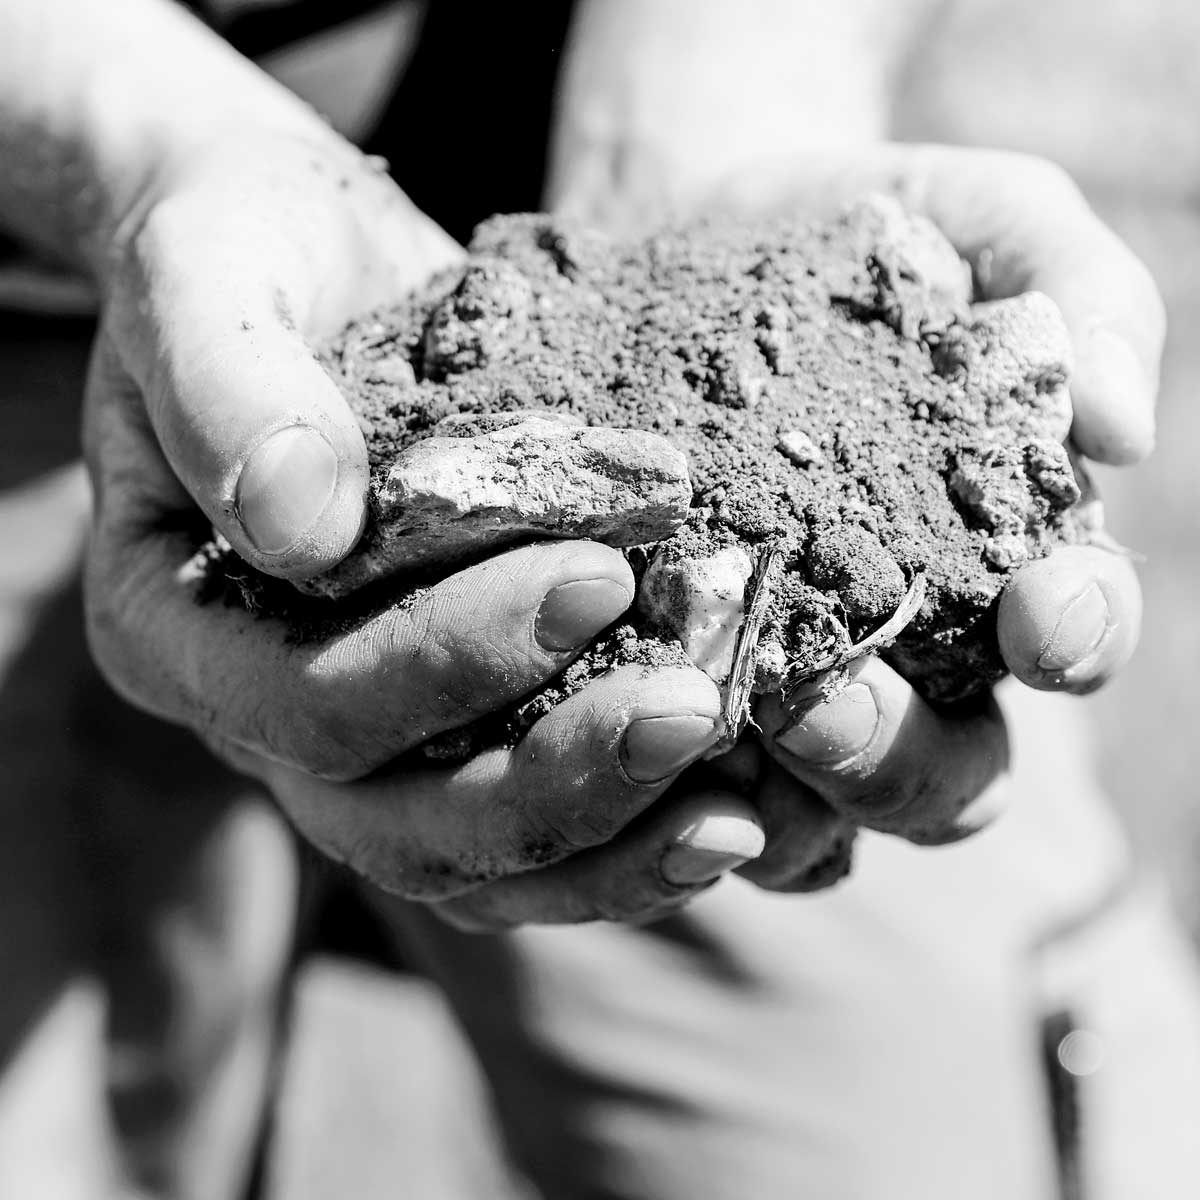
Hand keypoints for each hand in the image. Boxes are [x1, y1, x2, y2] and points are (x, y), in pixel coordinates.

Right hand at [83, 127, 763, 926]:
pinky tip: (739, 805)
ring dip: (610, 850)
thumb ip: (228, 385)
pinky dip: (632, 834)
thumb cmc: (247, 257)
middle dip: (552, 784)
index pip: (305, 701)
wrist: (308, 272)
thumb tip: (299, 522)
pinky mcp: (455, 730)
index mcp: (178, 629)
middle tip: (692, 711)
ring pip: (476, 864)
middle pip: (397, 827)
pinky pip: (538, 835)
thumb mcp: (207, 277)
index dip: (447, 663)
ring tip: (737, 813)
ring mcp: (366, 743)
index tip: (599, 575)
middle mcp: (263, 718)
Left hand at [673, 144, 1155, 887]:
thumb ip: (1076, 293)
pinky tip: (613, 737)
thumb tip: (1119, 427)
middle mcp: (906, 653)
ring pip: (816, 814)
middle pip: (943, 771)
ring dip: (780, 799)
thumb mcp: (979, 214)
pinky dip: (665, 789)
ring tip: (713, 724)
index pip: (1072, 630)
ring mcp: (786, 682)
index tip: (1040, 612)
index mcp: (1003, 562)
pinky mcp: (671, 679)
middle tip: (823, 700)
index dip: (1075, 635)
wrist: (684, 240)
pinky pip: (682, 785)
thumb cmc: (853, 230)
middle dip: (895, 753)